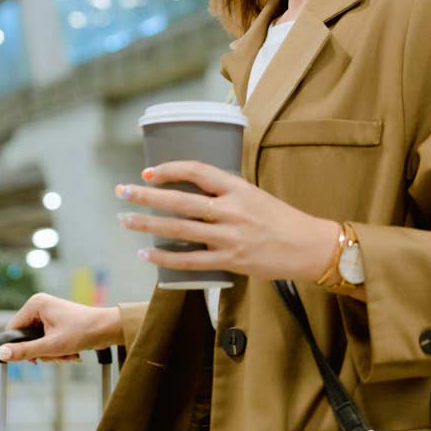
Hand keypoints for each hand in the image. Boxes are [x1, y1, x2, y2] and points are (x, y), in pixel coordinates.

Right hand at [0, 293, 120, 363]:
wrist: (108, 329)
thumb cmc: (82, 332)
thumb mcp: (51, 346)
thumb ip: (25, 351)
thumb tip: (0, 354)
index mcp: (35, 304)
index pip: (12, 329)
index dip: (19, 347)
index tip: (32, 360)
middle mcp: (40, 306)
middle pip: (26, 338)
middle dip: (42, 352)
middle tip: (56, 356)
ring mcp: (48, 314)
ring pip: (38, 343)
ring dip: (52, 354)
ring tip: (68, 355)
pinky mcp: (56, 323)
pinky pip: (48, 342)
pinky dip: (58, 351)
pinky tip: (71, 354)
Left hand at [116, 162, 336, 282]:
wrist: (308, 246)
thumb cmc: (281, 219)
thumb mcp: (254, 194)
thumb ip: (224, 192)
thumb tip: (191, 190)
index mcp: (237, 188)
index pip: (196, 171)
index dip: (169, 170)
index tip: (148, 173)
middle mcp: (231, 210)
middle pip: (180, 201)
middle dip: (146, 196)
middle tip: (122, 192)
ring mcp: (229, 236)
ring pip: (179, 229)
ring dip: (148, 225)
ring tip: (125, 220)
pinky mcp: (229, 261)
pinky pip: (190, 260)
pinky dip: (165, 258)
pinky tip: (147, 255)